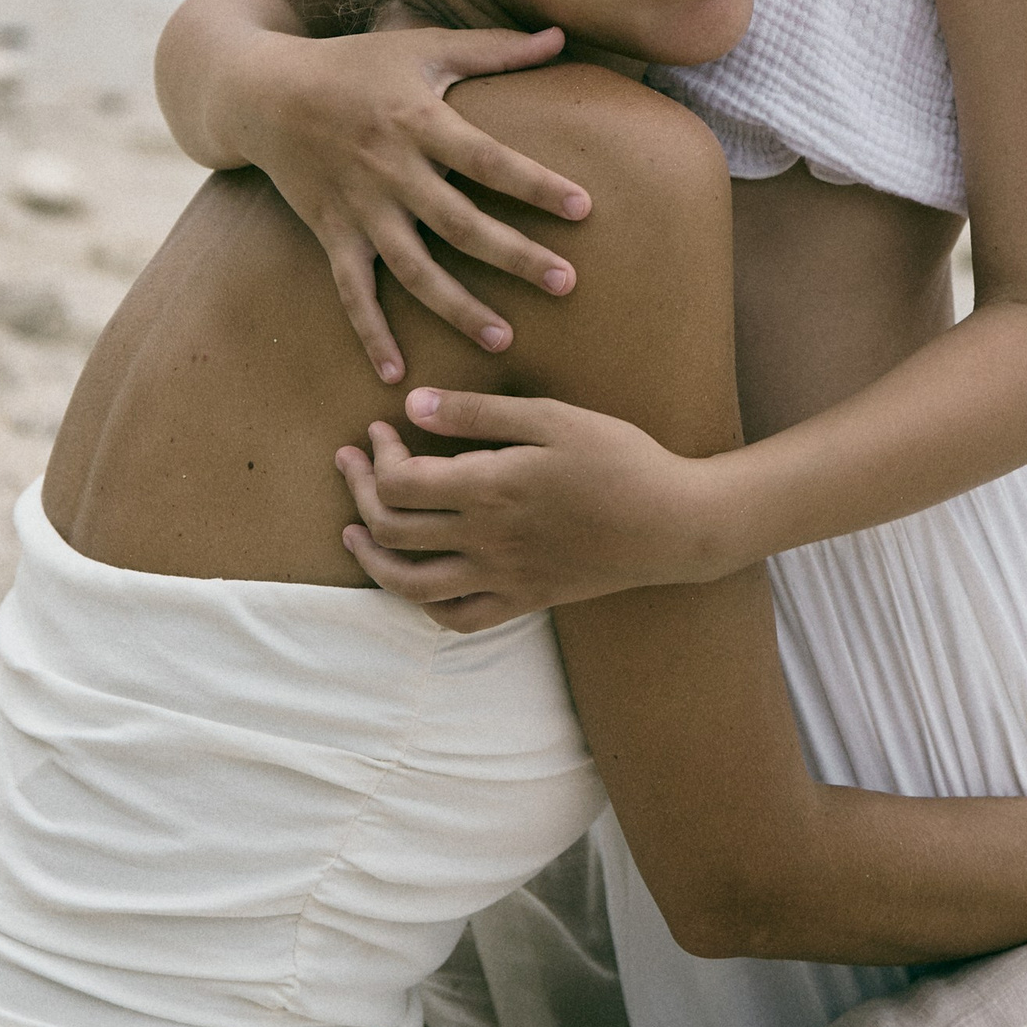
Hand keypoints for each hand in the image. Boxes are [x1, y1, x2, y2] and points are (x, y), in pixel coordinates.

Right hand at [244, 28, 589, 381]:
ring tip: (504, 339)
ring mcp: (359, 208)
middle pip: (459, 223)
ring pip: (412, 268)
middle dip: (514, 256)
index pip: (486, 159)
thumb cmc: (356, 63)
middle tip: (567, 285)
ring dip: (457, 307)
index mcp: (418, 122)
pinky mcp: (331, 233)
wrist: (263, 91)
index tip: (584, 209)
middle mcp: (390, 170)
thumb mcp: (423, 45)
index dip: (534, 184)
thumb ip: (494, 48)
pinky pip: (352, 291)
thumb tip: (560, 36)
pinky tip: (396, 372)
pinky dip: (370, 332)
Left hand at [337, 392, 727, 619]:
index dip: (376, 458)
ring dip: (372, 560)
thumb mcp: (552, 418)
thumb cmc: (619, 458)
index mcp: (490, 489)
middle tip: (352, 463)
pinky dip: (423, 606)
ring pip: (411, 585)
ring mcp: (503, 577)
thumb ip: (479, 413)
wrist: (674, 523)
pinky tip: (415, 580)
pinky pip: (457, 620)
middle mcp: (486, 540)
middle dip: (360, 493)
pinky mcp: (524, 600)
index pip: (399, 485)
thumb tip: (414, 405)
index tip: (381, 430)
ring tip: (354, 535)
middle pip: (392, 530)